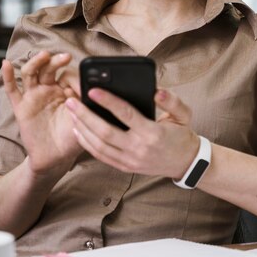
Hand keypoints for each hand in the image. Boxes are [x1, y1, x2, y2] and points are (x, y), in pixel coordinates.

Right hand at [2, 51, 82, 176]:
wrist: (56, 158)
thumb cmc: (72, 138)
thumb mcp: (83, 119)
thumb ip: (86, 106)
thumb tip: (91, 90)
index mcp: (65, 90)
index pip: (67, 75)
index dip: (74, 77)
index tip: (83, 84)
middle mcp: (49, 90)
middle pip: (49, 68)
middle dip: (56, 61)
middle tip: (66, 57)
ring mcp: (34, 97)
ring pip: (31, 73)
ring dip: (36, 62)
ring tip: (44, 55)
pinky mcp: (21, 107)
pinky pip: (13, 90)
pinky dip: (8, 76)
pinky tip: (5, 64)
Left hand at [65, 88, 199, 178]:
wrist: (185, 163)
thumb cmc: (182, 135)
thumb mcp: (184, 115)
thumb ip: (172, 101)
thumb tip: (156, 91)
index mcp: (152, 133)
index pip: (126, 114)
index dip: (108, 101)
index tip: (93, 90)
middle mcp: (138, 148)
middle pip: (105, 132)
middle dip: (85, 115)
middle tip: (71, 101)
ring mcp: (130, 160)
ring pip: (99, 146)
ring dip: (82, 128)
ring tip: (71, 112)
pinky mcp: (124, 167)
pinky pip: (100, 156)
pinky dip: (86, 143)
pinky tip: (78, 130)